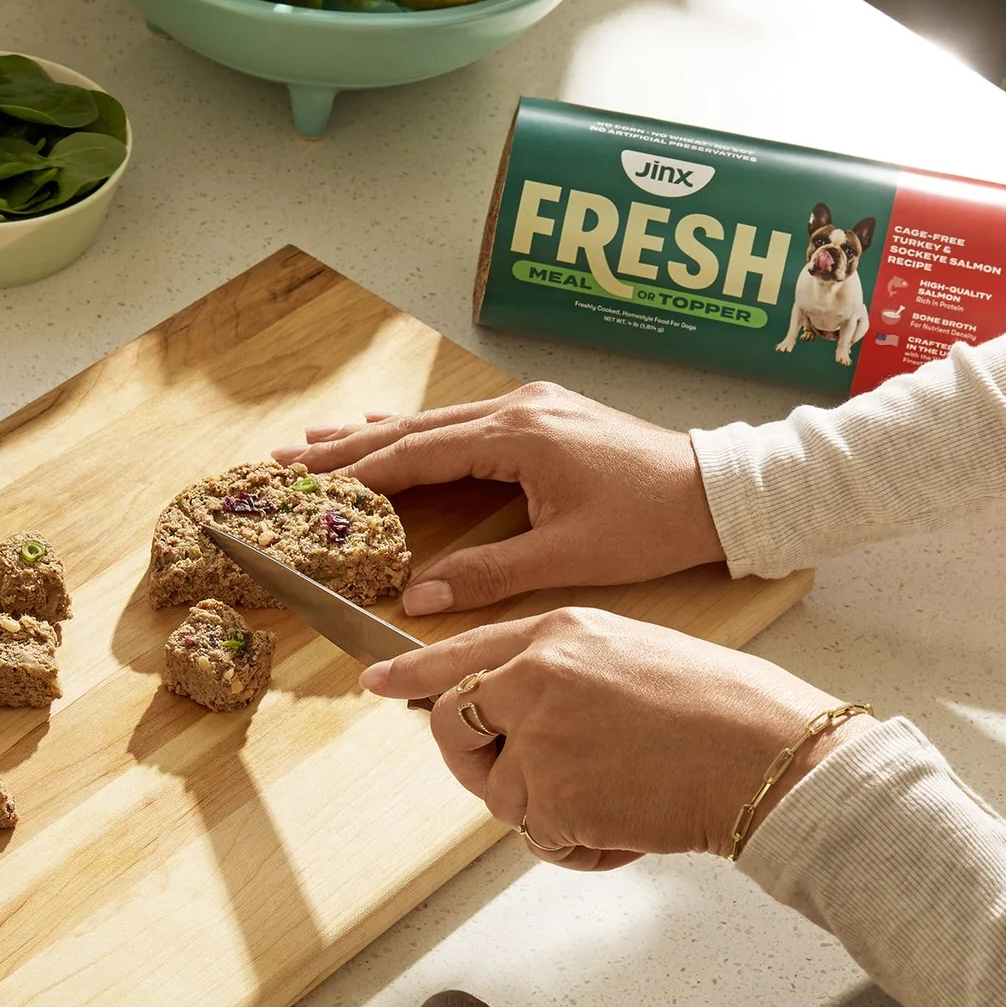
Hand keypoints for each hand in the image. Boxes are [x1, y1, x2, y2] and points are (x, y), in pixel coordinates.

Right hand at [272, 382, 723, 615]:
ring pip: (436, 420)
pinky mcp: (545, 416)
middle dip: (350, 446)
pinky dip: (422, 430)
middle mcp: (519, 409)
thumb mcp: (567, 556)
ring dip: (377, 434)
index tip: (309, 486)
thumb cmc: (652, 522)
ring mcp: (532, 406)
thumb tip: (419, 599)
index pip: (419, 453)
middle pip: (415, 427)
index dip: (360, 474)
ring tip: (320, 443)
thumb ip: (488, 573)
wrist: (717, 492)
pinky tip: (393, 428)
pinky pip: (464, 420)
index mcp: (519, 435)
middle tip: (288, 458)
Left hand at [361, 609, 876, 866]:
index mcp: (558, 633)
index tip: (375, 681)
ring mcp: (536, 738)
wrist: (766, 753)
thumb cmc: (723, 708)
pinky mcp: (550, 797)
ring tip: (617, 799)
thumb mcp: (632, 654)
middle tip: (535, 784)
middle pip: (453, 727)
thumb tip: (519, 711)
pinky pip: (538, 837)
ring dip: (548, 812)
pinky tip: (627, 828)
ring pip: (500, 793)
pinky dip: (578, 847)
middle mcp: (533, 678)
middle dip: (479, 764)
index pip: (461, 651)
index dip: (412, 672)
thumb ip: (564, 673)